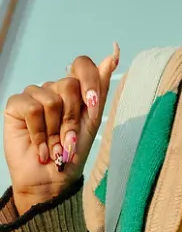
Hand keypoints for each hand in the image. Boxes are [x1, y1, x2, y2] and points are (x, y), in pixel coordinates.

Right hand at [3, 43, 119, 214]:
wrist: (53, 179)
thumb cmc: (73, 151)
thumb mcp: (92, 119)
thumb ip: (100, 86)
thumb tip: (114, 52)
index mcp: (75, 88)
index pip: (82, 64)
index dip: (89, 82)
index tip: (92, 104)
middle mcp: (54, 88)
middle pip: (69, 84)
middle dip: (72, 118)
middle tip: (69, 140)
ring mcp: (35, 94)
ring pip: (51, 99)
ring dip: (55, 131)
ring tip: (53, 147)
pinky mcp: (16, 105)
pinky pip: (32, 108)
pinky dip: (39, 132)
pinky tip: (40, 147)